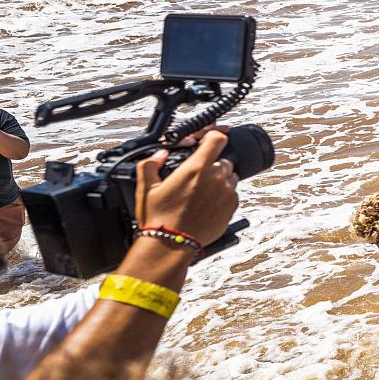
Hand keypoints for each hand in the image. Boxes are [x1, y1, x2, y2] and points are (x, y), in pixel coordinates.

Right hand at [134, 131, 238, 247]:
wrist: (171, 244)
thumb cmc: (158, 217)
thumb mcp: (146, 187)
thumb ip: (150, 163)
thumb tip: (160, 154)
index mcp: (197, 168)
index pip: (217, 138)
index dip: (213, 135)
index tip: (209, 139)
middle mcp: (216, 178)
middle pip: (223, 159)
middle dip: (212, 164)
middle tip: (196, 177)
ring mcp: (227, 193)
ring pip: (230, 176)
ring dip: (219, 179)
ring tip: (200, 192)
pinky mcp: (233, 207)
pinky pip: (232, 193)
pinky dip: (223, 195)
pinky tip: (207, 204)